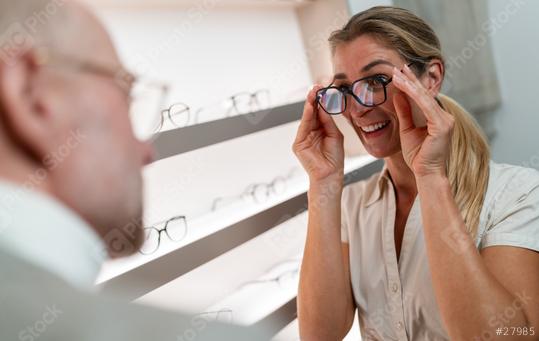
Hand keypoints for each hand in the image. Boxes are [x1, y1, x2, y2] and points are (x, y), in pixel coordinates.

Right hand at [292, 85, 344, 182]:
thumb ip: (328, 121)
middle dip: (313, 100)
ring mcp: (303, 138)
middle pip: (311, 114)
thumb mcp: (335, 135)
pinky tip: (310, 107)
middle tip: (315, 88)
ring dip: (309, 106)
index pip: (319, 114)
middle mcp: (311, 133)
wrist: (331, 174)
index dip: (320, 102)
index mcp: (320, 131)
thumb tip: (323, 106)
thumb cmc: (334, 158)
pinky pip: (303, 127)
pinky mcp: (298, 144)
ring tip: (313, 94)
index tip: (322, 90)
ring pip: (306, 119)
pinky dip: (306, 116)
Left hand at [392, 64, 453, 178]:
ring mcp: (446, 120)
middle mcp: (445, 116)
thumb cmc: (418, 156)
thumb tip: (398, 95)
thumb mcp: (407, 130)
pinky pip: (425, 105)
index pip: (423, 97)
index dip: (411, 84)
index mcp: (438, 118)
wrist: (425, 173)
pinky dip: (413, 95)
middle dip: (410, 80)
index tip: (399, 73)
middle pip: (424, 94)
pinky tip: (403, 87)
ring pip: (424, 97)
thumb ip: (405, 112)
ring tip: (397, 74)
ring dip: (409, 84)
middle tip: (398, 67)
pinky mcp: (442, 125)